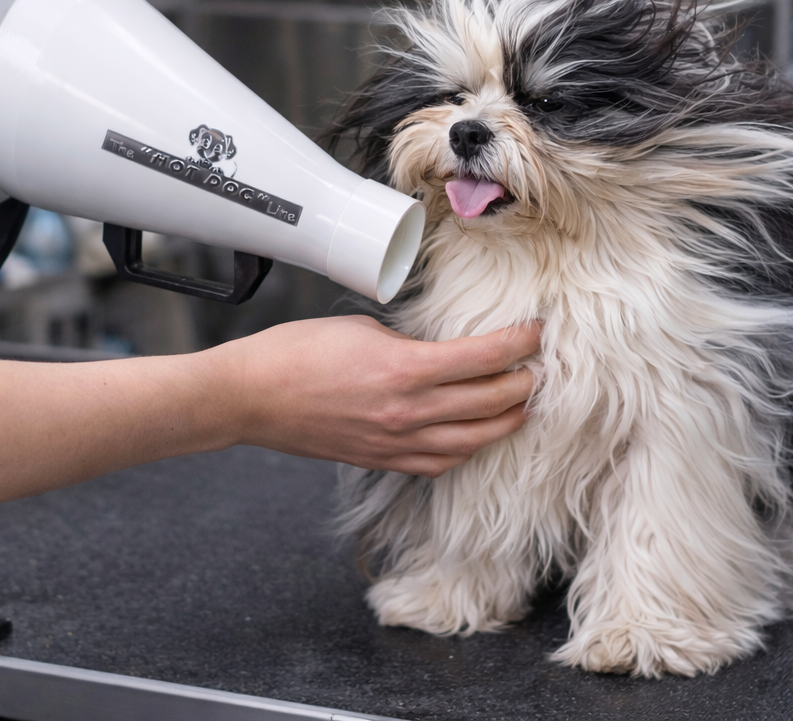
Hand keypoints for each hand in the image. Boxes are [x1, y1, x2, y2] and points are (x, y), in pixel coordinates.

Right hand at [205, 316, 540, 476]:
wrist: (251, 397)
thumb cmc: (296, 353)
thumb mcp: (362, 328)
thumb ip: (408, 342)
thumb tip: (437, 350)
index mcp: (406, 369)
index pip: (486, 358)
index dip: (521, 342)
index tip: (538, 330)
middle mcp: (409, 412)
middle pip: (492, 402)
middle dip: (524, 382)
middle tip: (541, 365)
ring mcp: (397, 443)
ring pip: (475, 440)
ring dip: (507, 421)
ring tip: (524, 404)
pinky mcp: (383, 460)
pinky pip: (442, 463)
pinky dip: (469, 449)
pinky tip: (477, 436)